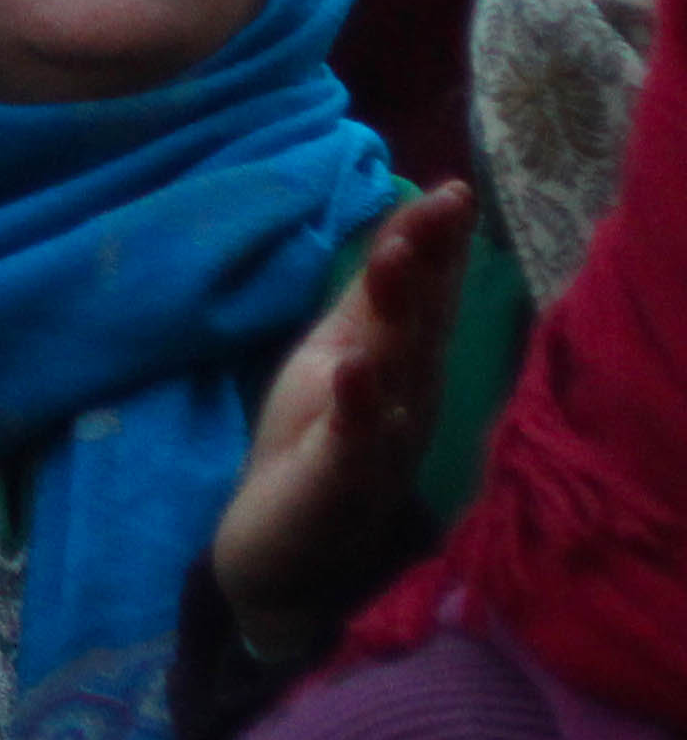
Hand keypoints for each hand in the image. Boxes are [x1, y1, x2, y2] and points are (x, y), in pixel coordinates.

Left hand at [215, 180, 474, 653]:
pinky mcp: (340, 480)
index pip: (428, 296)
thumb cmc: (317, 443)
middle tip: (446, 201)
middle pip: (425, 322)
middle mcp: (407, 400)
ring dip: (400, 314)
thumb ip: (373, 305)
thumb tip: (402, 234)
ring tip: (399, 254)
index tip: (454, 188)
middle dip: (434, 262)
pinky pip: (353, 437)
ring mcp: (379, 441)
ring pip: (396, 371)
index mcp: (403, 367)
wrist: (286, 551)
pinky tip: (352, 363)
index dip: (439, 244)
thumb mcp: (339, 358)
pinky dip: (355, 400)